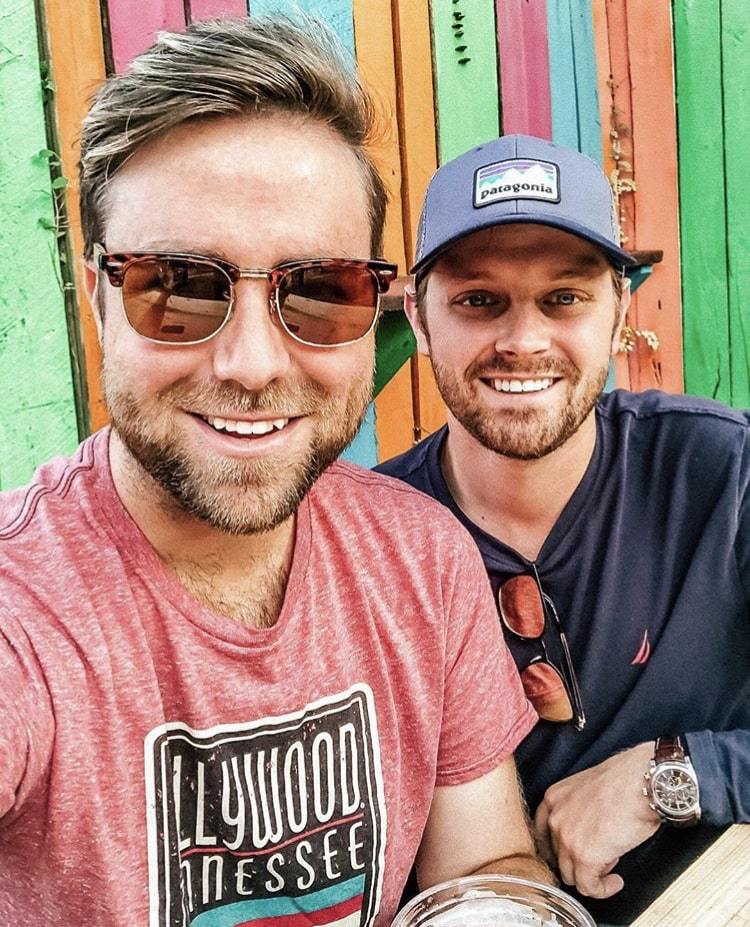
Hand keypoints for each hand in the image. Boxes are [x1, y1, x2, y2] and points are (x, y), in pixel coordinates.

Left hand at [534, 742, 660, 898]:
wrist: (641, 783)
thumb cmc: (626, 782)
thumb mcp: (589, 789)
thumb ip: (578, 810)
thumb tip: (586, 832)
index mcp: (553, 798)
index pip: (542, 834)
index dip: (559, 849)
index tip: (573, 855)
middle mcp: (554, 818)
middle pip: (557, 857)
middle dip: (578, 861)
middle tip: (601, 857)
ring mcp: (566, 838)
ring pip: (570, 875)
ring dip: (591, 875)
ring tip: (611, 865)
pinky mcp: (584, 857)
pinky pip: (588, 887)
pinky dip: (603, 889)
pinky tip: (615, 881)